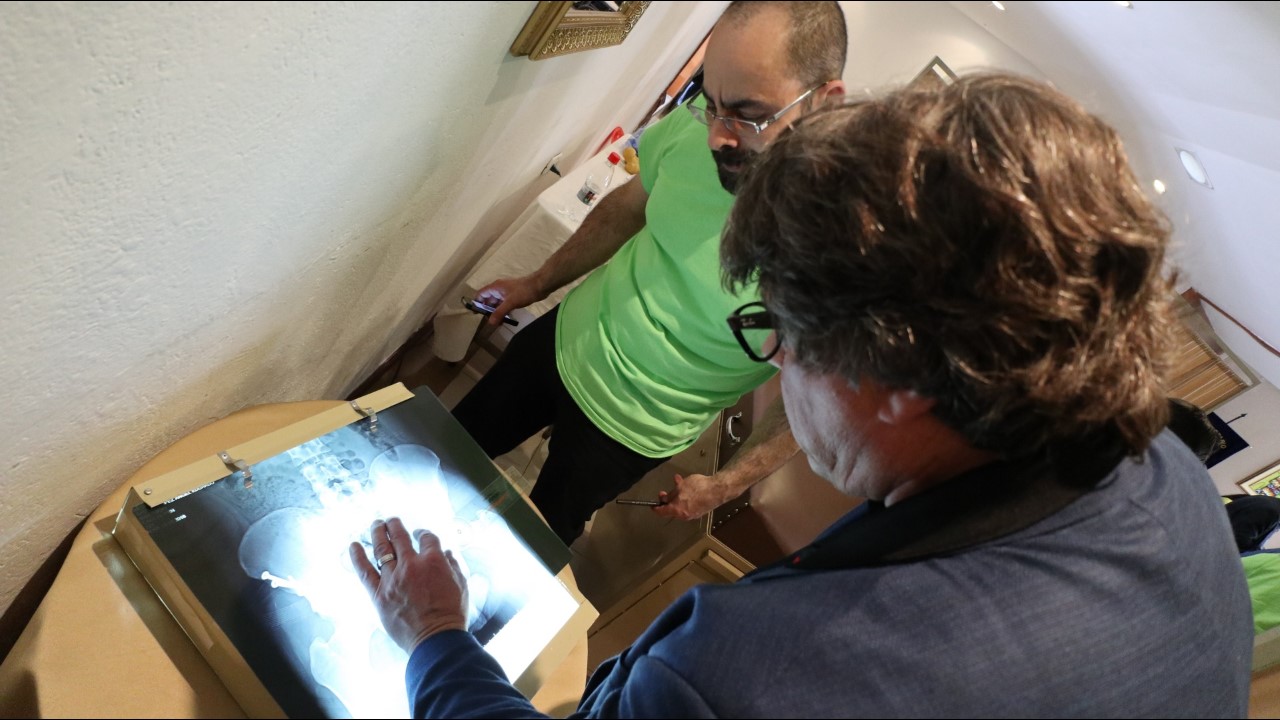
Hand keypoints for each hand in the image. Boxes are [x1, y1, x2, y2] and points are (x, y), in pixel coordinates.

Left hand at [350, 517, 468, 653]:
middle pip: (400, 537)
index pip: (426, 537)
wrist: (435, 639)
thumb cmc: (451, 615)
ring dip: (378, 533)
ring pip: (381, 548)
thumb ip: (454, 565)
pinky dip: (357, 557)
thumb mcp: (462, 586)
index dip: (423, 532)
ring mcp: (393, 578)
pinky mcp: (379, 594)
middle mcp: (412, 565)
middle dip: (395, 525)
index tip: (420, 533)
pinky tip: (353, 545)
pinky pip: (365, 571)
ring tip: (375, 524)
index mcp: (434, 561)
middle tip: (391, 519)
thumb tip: (447, 553)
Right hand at [474, 275, 545, 325]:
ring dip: (496, 313)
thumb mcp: (510, 302)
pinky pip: (504, 305)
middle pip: (488, 300)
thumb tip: (490, 323)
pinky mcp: (513, 297)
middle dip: (487, 311)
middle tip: (488, 322)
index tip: (475, 314)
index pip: (481, 294)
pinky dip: (503, 312)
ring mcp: (506, 293)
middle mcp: (499, 289)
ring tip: (496, 324)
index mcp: (495, 287)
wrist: (540, 286)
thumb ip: (499, 312)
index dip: (476, 303)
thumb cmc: (524, 291)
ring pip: (497, 304)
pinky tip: (504, 320)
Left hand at [654, 473, 739, 520]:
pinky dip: (686, 499)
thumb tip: (665, 497)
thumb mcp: (681, 486)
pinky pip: (689, 506)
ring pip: (680, 507)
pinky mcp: (701, 511)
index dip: (656, 508)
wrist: (717, 490)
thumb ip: (672, 493)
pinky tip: (689, 489)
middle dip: (668, 500)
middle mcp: (684, 516)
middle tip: (666, 492)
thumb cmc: (698, 487)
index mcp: (677, 510)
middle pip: (671, 510)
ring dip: (678, 498)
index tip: (653, 505)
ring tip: (679, 485)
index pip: (662, 512)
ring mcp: (693, 514)